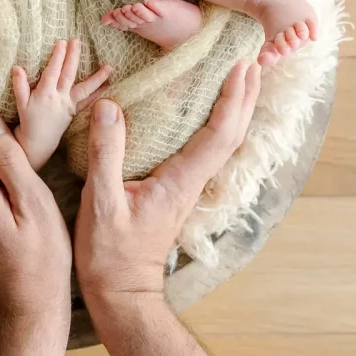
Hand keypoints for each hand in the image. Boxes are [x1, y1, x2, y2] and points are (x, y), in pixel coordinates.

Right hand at [12, 39, 112, 159]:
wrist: (38, 143)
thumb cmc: (28, 121)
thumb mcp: (21, 104)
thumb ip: (19, 86)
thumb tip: (17, 67)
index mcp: (45, 94)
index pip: (52, 73)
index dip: (57, 58)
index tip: (62, 42)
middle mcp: (59, 98)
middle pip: (68, 75)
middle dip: (73, 57)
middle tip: (77, 41)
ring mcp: (69, 105)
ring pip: (84, 90)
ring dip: (97, 78)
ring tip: (109, 68)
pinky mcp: (75, 111)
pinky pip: (89, 102)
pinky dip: (99, 94)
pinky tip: (109, 85)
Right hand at [74, 60, 261, 307]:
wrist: (121, 294)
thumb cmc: (110, 256)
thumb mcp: (100, 203)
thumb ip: (107, 154)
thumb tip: (110, 107)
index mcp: (180, 181)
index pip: (218, 134)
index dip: (233, 99)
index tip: (242, 68)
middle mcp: (191, 182)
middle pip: (231, 135)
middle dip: (245, 97)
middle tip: (254, 61)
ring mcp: (185, 188)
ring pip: (222, 143)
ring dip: (235, 109)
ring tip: (241, 79)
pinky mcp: (175, 191)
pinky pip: (204, 150)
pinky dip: (215, 125)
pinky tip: (208, 114)